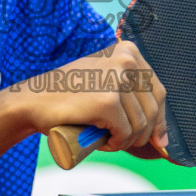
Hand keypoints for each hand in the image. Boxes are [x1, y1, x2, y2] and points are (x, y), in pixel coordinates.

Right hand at [22, 40, 167, 152]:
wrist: (33, 101)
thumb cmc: (69, 97)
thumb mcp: (105, 81)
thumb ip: (130, 93)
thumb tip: (162, 136)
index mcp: (128, 51)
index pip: (158, 91)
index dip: (160, 120)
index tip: (157, 140)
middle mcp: (126, 60)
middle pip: (152, 110)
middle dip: (143, 134)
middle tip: (122, 141)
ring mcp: (117, 79)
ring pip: (140, 125)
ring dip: (126, 141)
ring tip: (106, 139)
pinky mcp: (108, 102)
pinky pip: (125, 133)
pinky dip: (116, 144)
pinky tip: (102, 142)